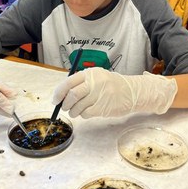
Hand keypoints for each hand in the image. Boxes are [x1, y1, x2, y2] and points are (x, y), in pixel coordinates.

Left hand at [52, 67, 176, 117]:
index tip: (55, 100)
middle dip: (65, 103)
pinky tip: (87, 112)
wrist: (132, 92)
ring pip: (77, 106)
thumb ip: (81, 83)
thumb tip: (61, 95)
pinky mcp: (103, 107)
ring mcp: (99, 95)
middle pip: (72, 95)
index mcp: (90, 74)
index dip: (59, 92)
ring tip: (76, 111)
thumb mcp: (97, 77)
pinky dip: (82, 115)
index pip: (69, 82)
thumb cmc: (111, 85)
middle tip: (64, 107)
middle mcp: (94, 83)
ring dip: (73, 111)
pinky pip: (85, 113)